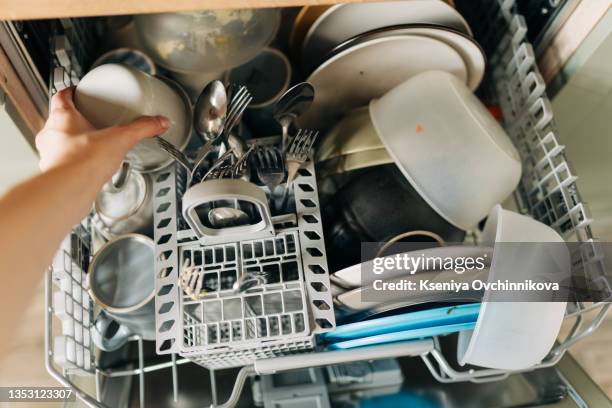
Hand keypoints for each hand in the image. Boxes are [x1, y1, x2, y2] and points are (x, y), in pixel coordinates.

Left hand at [35, 87, 169, 179]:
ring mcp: (49, 155)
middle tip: (90, 122)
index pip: (62, 96)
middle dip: (75, 120)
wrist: (69, 189)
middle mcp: (50, 135)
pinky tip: (87, 168)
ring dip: (72, 143)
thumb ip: (142, 128)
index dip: (71, 92)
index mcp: (62, 118)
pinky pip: (63, 164)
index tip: (78, 92)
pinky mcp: (54, 173)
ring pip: (58, 143)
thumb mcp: (120, 138)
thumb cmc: (83, 161)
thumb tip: (158, 122)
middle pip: (60, 119)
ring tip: (90, 146)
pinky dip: (73, 164)